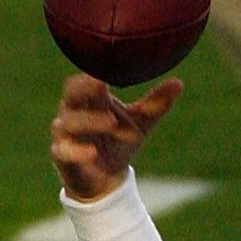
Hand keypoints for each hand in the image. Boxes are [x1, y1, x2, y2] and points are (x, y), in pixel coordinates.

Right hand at [49, 71, 182, 202]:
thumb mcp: (140, 124)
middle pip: (71, 92)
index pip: (87, 77)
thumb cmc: (119, 143)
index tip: (108, 59)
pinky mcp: (62, 156)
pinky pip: (64, 151)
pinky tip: (92, 152)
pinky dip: (77, 151)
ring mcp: (65, 133)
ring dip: (91, 121)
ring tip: (112, 122)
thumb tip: (178, 83)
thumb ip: (155, 104)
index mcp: (91, 98)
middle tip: (100, 83)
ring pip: (70, 122)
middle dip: (84, 87)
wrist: (106, 181)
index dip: (95, 70)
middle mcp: (73, 110)